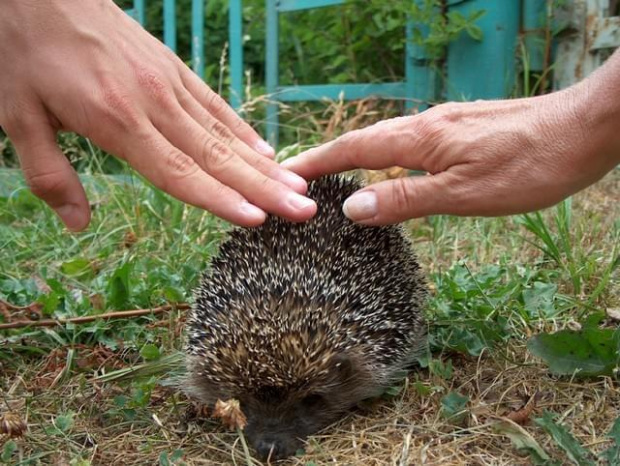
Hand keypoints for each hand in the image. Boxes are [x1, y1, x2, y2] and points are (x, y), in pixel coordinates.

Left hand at [0, 0, 315, 230]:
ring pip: (225, 133)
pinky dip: (243, 131)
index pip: (178, 171)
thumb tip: (77, 224)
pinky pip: (215, 105)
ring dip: (264, 165)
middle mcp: (154, 103)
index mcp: (116, 120)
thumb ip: (50, 173)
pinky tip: (265, 152)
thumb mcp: (15, 114)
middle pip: (217, 156)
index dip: (219, 200)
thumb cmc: (22, 49)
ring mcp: (169, 83)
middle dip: (264, 188)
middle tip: (304, 210)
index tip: (258, 220)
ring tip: (299, 187)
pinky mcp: (173, 69)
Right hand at [283, 58, 619, 224]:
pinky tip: (388, 170)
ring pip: (386, 141)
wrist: (584, 130)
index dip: (317, 162)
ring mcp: (444, 126)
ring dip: (354, 157)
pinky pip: (408, 143)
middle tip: (298, 176)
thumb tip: (353, 208)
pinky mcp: (461, 131)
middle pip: (364, 140)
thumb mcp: (463, 193)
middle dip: (327, 158)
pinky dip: (384, 157)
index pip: (353, 149)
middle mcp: (426, 125)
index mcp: (420, 139)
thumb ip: (406, 199)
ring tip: (332, 176)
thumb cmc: (529, 165)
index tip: (286, 173)